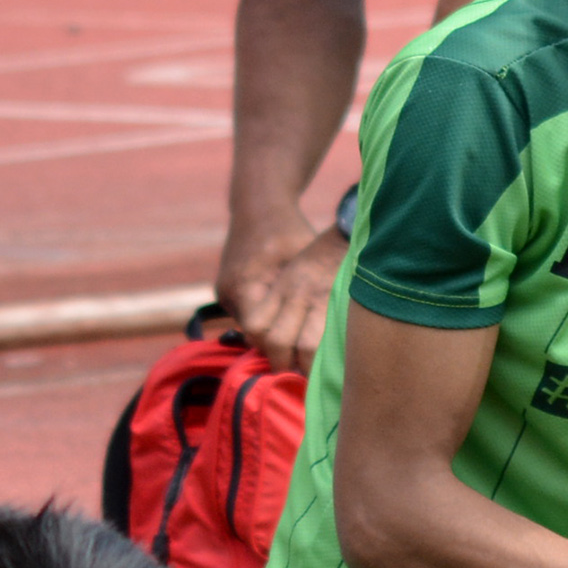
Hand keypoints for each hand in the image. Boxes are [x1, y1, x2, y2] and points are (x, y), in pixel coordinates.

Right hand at [220, 215, 347, 374]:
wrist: (257, 204)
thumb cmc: (288, 228)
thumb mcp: (305, 256)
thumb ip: (315, 289)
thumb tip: (341, 322)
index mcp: (248, 281)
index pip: (261, 332)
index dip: (284, 349)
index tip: (308, 364)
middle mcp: (231, 291)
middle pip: (255, 337)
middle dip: (279, 351)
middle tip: (309, 364)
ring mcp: (226, 293)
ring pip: (252, 330)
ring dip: (275, 336)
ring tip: (303, 345)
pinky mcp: (228, 292)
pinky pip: (249, 317)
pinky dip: (269, 322)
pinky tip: (289, 323)